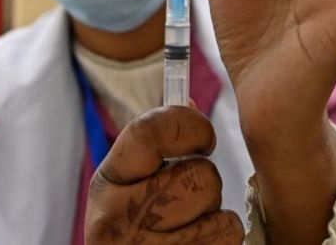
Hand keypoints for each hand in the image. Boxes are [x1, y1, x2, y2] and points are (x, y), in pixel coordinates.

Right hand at [86, 105, 243, 243]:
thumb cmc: (136, 225)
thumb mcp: (129, 184)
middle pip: (199, 173)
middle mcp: (118, 216)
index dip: (191, 126)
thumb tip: (187, 103)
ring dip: (213, 211)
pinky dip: (222, 237)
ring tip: (189, 224)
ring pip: (216, 204)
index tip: (204, 139)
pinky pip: (227, 234)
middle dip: (205, 181)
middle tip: (189, 196)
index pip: (150, 131)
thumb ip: (154, 145)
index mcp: (107, 181)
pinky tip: (198, 243)